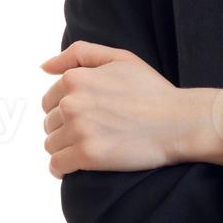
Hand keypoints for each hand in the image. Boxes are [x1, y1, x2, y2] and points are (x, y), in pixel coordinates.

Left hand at [40, 40, 200, 176]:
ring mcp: (78, 130)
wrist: (179, 122)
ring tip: (89, 148)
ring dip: (65, 148)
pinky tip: (76, 166)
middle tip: (93, 132)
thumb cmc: (152, 90)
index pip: (49, 100)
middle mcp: (72, 103)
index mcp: (76, 79)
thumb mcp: (119, 58)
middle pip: (49, 123)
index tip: (86, 116)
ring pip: (51, 145)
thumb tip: (43, 67)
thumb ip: (79, 54)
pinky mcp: (87, 155)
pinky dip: (62, 169)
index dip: (65, 110)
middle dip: (65, 129)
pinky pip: (56, 166)